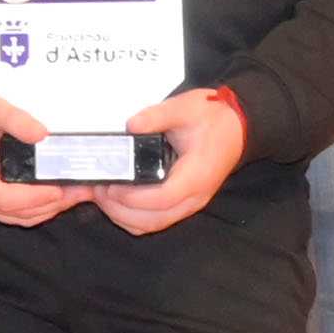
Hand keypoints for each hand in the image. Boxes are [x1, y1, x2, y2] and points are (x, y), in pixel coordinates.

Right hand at [0, 78, 98, 229]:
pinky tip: (54, 193)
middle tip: (82, 192)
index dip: (36, 198)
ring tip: (75, 194)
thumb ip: (15, 119)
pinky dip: (34, 206)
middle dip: (51, 206)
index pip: (7, 199)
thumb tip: (44, 134)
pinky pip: (10, 209)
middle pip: (14, 214)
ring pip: (14, 216)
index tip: (61, 189)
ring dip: (45, 209)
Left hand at [88, 87, 251, 235]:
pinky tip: (115, 200)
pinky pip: (155, 220)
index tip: (108, 185)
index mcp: (195, 176)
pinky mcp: (182, 203)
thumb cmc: (212, 117)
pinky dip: (131, 217)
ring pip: (152, 225)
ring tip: (101, 194)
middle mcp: (193, 197)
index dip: (131, 198)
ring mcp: (189, 204)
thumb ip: (157, 115)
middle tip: (96, 189)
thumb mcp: (185, 107)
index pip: (161, 198)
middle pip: (153, 220)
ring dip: (122, 216)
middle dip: (119, 210)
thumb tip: (130, 125)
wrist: (237, 127)